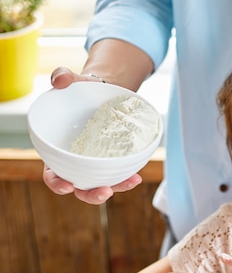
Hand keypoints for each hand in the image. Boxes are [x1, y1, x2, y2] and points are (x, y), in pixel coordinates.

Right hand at [42, 67, 142, 203]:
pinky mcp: (113, 161)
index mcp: (58, 151)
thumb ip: (64, 78)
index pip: (52, 174)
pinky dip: (128, 177)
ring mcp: (96, 164)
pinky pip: (119, 173)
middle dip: (90, 194)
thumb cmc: (81, 91)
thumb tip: (61, 79)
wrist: (104, 93)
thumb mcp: (73, 82)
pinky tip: (138, 176)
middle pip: (79, 186)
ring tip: (131, 182)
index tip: (66, 185)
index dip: (57, 183)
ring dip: (115, 187)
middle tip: (104, 192)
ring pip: (102, 183)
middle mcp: (76, 162)